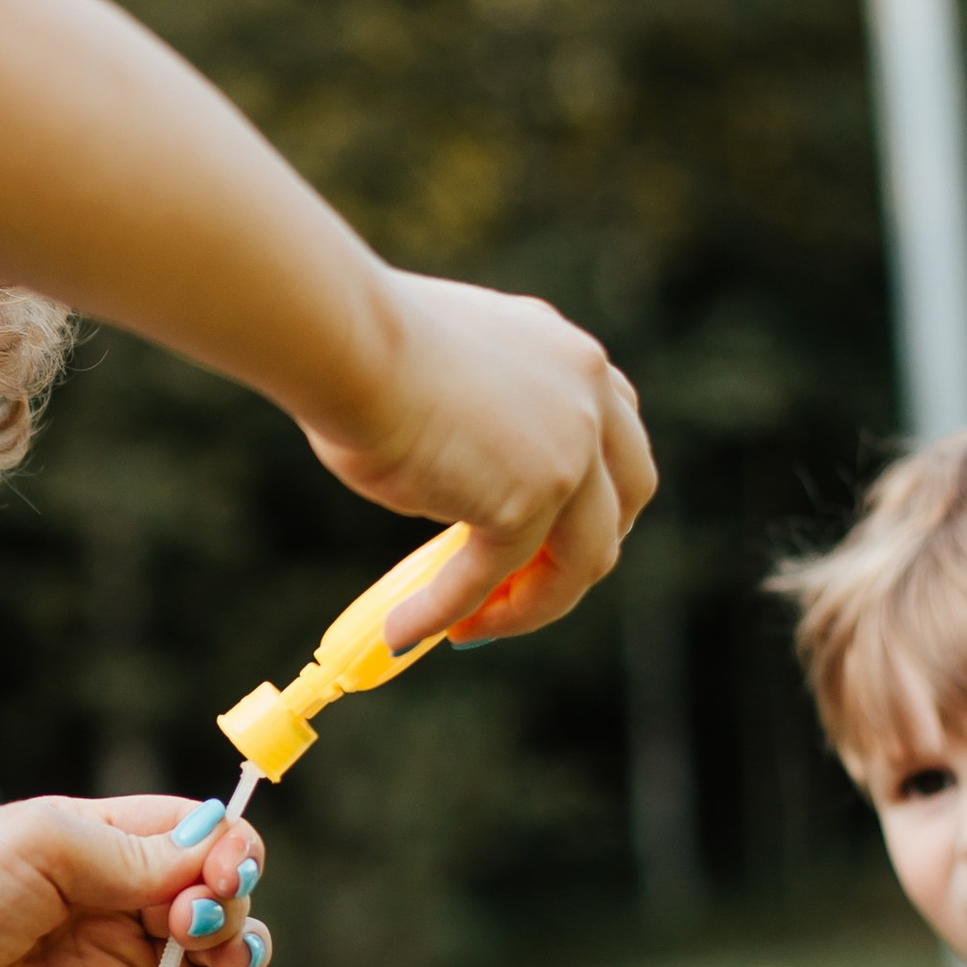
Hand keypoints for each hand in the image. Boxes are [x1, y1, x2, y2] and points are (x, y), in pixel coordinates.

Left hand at [0, 796, 265, 966]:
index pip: (189, 830)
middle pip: (213, 885)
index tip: (224, 863)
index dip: (223, 842)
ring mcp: (122, 961)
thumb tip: (212, 851)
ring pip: (217, 945)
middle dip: (228, 890)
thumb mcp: (43, 840)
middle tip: (198, 909)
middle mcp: (116, 897)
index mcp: (97, 839)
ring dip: (235, 939)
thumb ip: (134, 848)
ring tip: (205, 943)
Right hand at [318, 269, 654, 652]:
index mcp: (568, 356)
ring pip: (580, 561)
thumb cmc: (357, 346)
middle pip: (624, 503)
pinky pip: (492, 577)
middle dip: (578, 556)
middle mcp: (588, 395)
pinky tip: (406, 630)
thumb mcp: (445, 379)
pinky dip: (447, 610)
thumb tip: (456, 494)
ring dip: (526, 606)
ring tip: (468, 628)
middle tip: (518, 589)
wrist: (341, 337)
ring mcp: (570, 450)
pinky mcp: (529, 500)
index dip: (592, 495)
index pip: (616, 436)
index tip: (546, 531)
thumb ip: (477, 426)